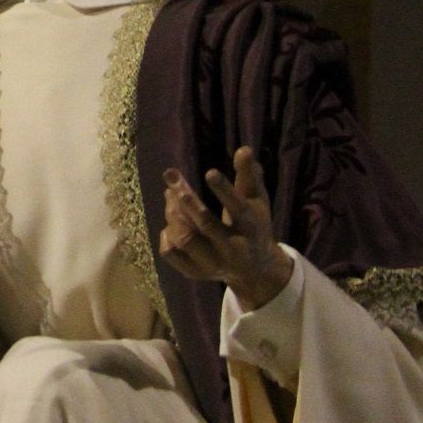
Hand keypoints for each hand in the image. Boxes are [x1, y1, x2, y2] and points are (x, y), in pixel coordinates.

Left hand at [160, 146, 291, 311]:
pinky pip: (171, 255)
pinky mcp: (196, 273)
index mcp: (250, 227)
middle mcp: (232, 248)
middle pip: (206, 224)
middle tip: (172, 181)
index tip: (209, 172)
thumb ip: (249, 176)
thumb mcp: (256, 200)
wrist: (254, 268)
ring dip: (173, 215)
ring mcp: (213, 263)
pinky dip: (166, 236)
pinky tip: (169, 223)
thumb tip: (244, 149)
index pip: (237, 208)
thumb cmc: (253, 224)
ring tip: (169, 195)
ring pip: (186, 239)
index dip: (223, 190)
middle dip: (187, 201)